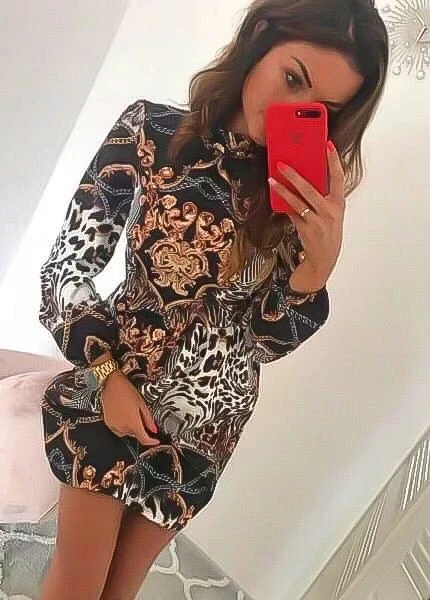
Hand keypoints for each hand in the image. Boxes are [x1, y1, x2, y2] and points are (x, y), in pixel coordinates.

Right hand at [101, 370, 159, 446]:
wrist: (111, 384)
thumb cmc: (126, 391)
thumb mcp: (142, 404)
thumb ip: (148, 419)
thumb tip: (153, 429)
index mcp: (133, 424)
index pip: (144, 440)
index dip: (151, 442)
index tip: (155, 441)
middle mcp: (122, 427)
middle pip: (135, 435)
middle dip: (141, 429)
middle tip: (142, 418)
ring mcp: (114, 426)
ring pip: (127, 433)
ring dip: (131, 427)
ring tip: (132, 413)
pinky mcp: (108, 423)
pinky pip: (118, 429)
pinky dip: (123, 425)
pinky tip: (124, 414)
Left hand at [268, 141, 344, 292]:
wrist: (324, 259)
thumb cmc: (327, 232)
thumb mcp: (330, 214)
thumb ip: (321, 197)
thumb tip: (304, 178)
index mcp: (338, 203)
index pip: (338, 177)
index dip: (334, 160)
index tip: (328, 145)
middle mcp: (330, 211)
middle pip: (310, 188)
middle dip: (294, 175)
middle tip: (282, 164)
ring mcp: (318, 222)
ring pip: (297, 201)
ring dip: (282, 190)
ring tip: (271, 180)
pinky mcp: (305, 230)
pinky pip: (292, 214)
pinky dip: (283, 205)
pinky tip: (275, 197)